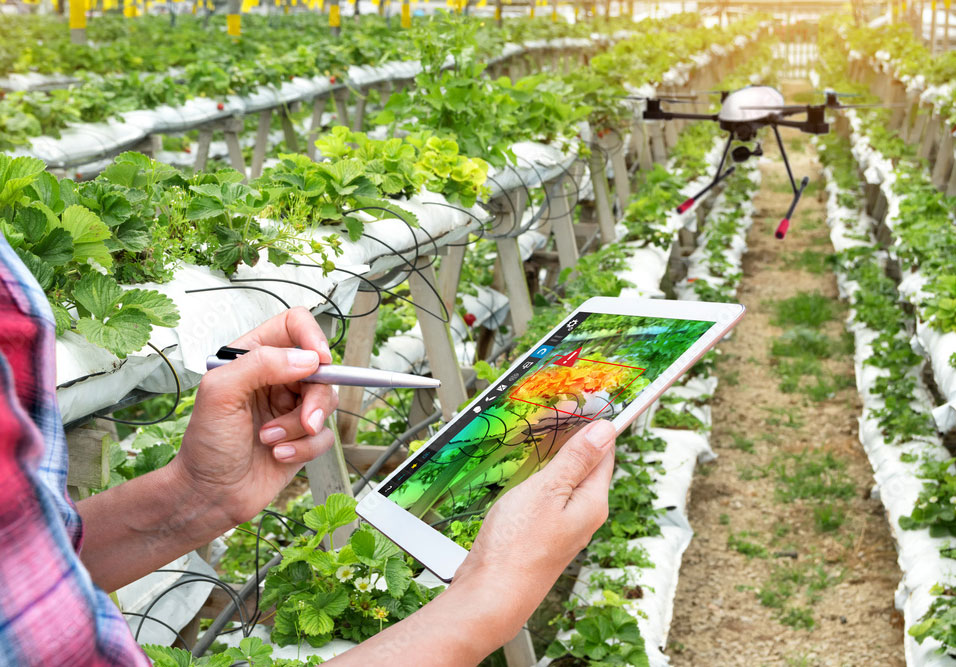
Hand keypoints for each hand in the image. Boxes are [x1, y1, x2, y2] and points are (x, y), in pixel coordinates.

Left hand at [170, 307, 338, 525]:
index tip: (318, 360)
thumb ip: (260, 364)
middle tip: (305, 419)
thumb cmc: (205, 446)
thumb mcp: (220, 394)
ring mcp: (291, 407)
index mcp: (252, 358)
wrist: (209, 495)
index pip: (293, 325)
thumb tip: (307, 358)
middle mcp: (276, 378)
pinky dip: (305, 448)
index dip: (311, 336)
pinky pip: (325, 434)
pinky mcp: (303, 436)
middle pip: (320, 368)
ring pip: (327, 401)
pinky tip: (279, 455)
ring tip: (273, 440)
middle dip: (315, 398)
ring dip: (302, 426)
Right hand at [449, 420, 616, 644]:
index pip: (604, 453)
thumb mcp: (547, 492)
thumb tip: (606, 431)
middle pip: (587, 465)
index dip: (594, 424)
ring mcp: (563, 526)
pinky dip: (541, 476)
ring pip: (566, 480)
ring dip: (555, 455)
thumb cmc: (516, 547)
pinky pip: (549, 496)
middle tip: (555, 410)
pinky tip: (526, 469)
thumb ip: (577, 460)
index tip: (581, 401)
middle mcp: (584, 515)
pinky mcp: (542, 534)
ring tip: (539, 432)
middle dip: (574, 437)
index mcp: (593, 502)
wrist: (490, 593)